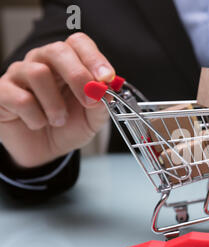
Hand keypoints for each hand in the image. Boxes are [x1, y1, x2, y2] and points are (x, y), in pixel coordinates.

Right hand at [0, 32, 113, 167]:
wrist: (45, 151)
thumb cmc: (68, 127)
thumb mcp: (93, 119)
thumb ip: (102, 105)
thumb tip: (105, 92)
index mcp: (68, 62)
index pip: (79, 43)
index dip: (94, 58)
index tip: (106, 78)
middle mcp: (42, 61)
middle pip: (57, 50)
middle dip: (78, 76)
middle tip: (88, 101)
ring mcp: (19, 74)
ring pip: (38, 72)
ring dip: (55, 104)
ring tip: (59, 120)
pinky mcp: (2, 92)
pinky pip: (19, 98)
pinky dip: (36, 117)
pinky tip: (38, 124)